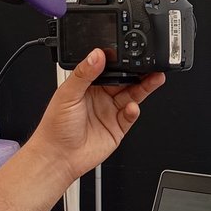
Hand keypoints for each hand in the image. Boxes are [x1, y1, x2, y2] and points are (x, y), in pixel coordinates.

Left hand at [24, 49, 164, 184]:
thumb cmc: (55, 127)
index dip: (121, 62)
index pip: (109, 69)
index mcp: (88, 86)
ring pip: (132, 96)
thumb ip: (83, 74)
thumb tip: (96, 55)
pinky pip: (131, 116)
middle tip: (151, 65)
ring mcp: (110, 112)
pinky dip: (134, 111)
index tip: (131, 54)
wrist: (58, 156)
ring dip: (144, 87)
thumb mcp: (67, 94)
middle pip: (125, 81)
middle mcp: (101, 97)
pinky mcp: (118, 128)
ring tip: (154, 79)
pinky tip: (132, 107)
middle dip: (139, 73)